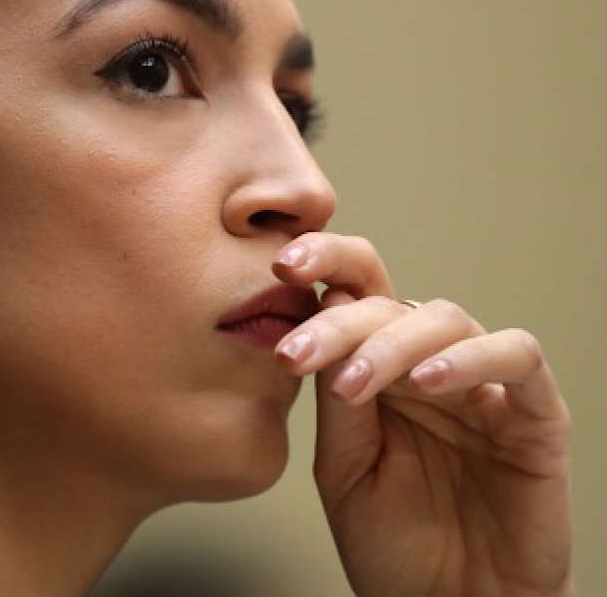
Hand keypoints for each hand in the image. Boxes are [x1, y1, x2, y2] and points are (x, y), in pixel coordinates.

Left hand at [271, 232, 572, 596]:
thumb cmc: (397, 546)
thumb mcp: (345, 466)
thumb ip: (336, 398)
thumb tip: (320, 319)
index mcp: (379, 371)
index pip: (355, 294)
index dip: (323, 266)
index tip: (277, 269)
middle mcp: (430, 367)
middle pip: (390, 301)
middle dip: (339, 317)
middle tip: (296, 350)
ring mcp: (484, 387)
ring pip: (445, 318)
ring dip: (391, 343)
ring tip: (352, 387)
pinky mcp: (536, 415)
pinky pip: (517, 356)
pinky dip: (472, 357)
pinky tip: (428, 380)